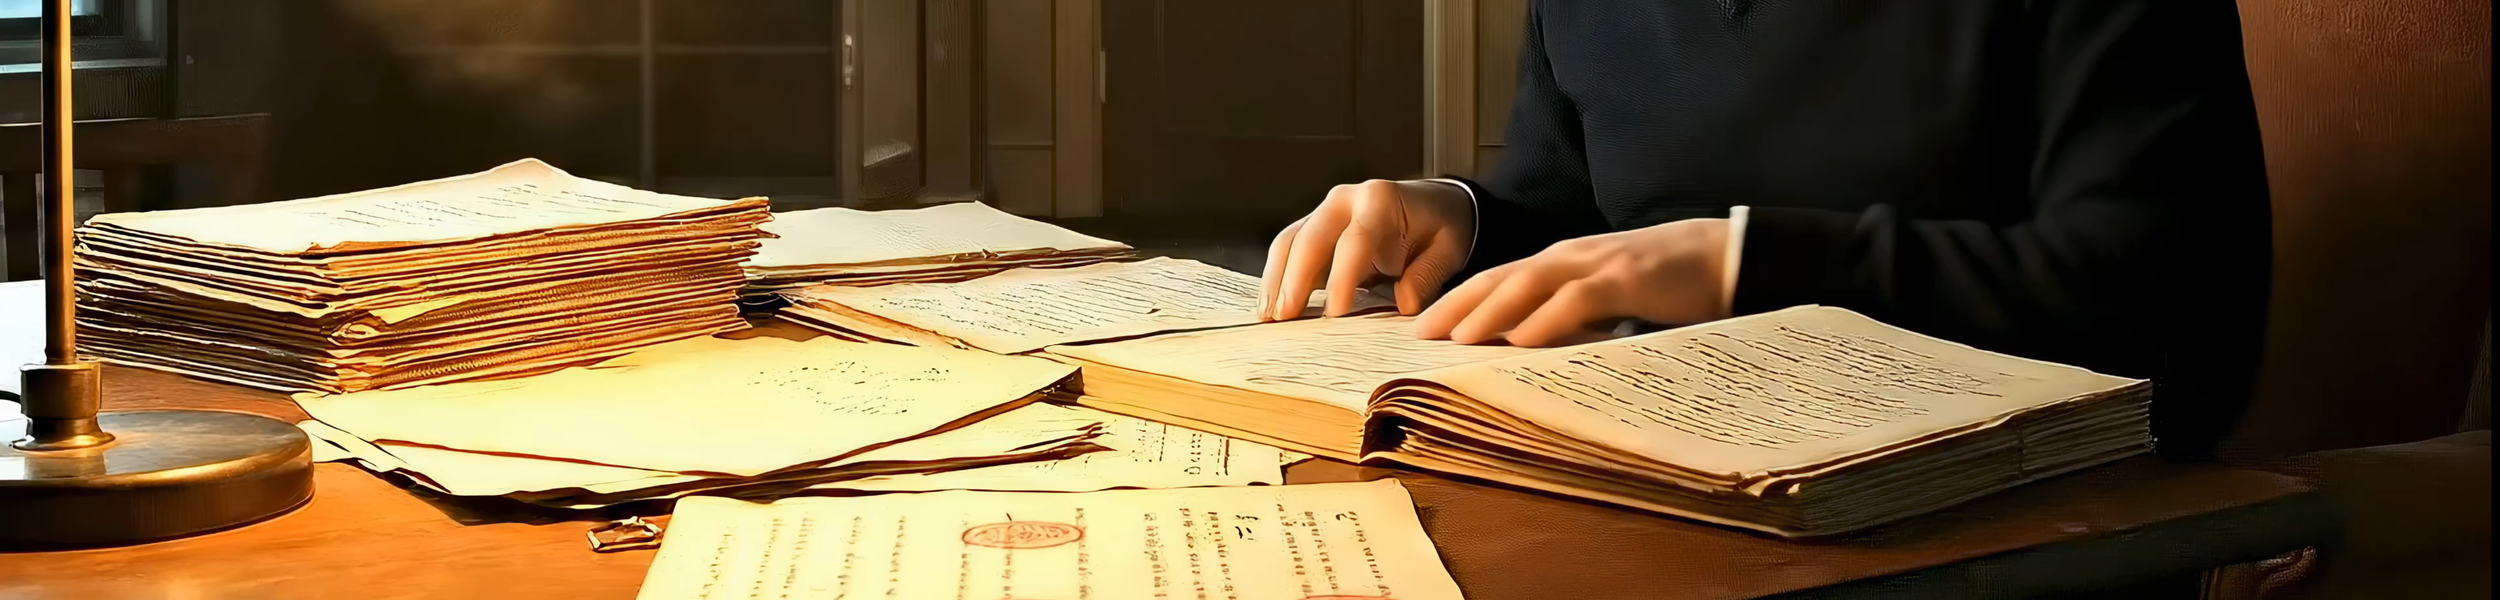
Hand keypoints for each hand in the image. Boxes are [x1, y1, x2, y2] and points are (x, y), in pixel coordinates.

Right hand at [1259, 179, 1476, 319]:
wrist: (1434, 205)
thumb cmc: (1440, 227)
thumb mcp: (1447, 250)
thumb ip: (1426, 276)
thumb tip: (1403, 304)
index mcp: (1380, 200)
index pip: (1354, 240)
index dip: (1341, 277)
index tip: (1335, 312)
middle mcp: (1345, 200)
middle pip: (1310, 238)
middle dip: (1295, 279)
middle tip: (1286, 316)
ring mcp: (1325, 211)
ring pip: (1290, 242)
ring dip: (1276, 279)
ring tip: (1269, 316)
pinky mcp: (1315, 227)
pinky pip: (1289, 249)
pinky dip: (1278, 277)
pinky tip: (1272, 304)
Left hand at [1415, 219, 1731, 346]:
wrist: (1723, 255)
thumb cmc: (1663, 282)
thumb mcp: (1606, 301)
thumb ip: (1569, 318)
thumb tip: (1528, 351)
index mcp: (1560, 263)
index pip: (1496, 280)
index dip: (1456, 302)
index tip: (1422, 329)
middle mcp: (1568, 258)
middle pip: (1497, 278)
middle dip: (1454, 306)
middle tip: (1417, 337)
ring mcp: (1594, 264)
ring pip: (1527, 284)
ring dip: (1488, 312)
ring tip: (1456, 340)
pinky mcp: (1625, 278)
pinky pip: (1577, 299)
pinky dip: (1547, 319)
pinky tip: (1522, 340)